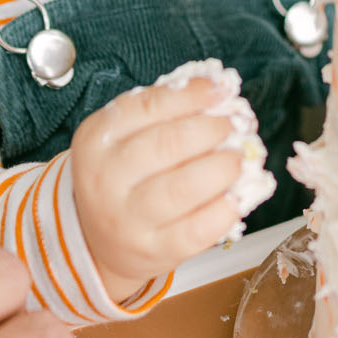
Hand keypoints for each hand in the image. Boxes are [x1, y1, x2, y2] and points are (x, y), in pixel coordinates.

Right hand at [71, 79, 245, 303]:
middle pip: (169, 144)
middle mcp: (107, 179)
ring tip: (239, 158)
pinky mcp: (153, 250)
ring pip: (185, 187)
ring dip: (224, 167)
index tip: (221, 90)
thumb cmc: (123, 174)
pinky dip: (226, 208)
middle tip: (235, 125)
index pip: (150, 106)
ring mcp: (128, 219)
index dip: (193, 95)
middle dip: (212, 129)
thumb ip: (166, 107)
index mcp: (97, 138)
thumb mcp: (126, 133)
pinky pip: (198, 230)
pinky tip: (236, 196)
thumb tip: (217, 86)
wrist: (99, 239)